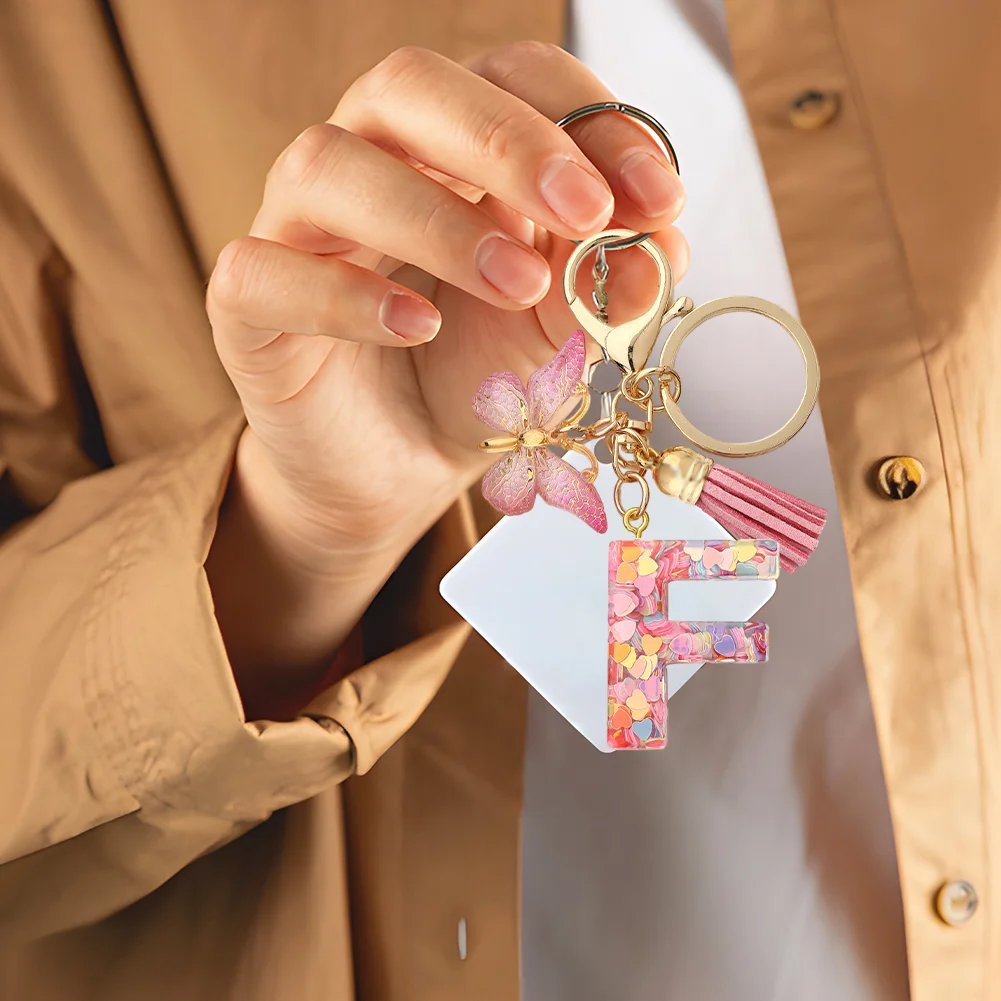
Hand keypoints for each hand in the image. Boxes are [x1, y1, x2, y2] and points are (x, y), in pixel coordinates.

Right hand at [204, 42, 687, 715]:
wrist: (401, 469)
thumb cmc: (477, 380)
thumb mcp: (562, 331)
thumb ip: (606, 285)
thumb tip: (660, 244)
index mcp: (453, 149)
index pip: (512, 77)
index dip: (587, 119)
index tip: (658, 198)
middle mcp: (369, 163)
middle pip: (409, 86)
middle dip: (508, 140)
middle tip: (584, 212)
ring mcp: (298, 227)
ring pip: (327, 164)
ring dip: (436, 217)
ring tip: (518, 283)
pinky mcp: (247, 303)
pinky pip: (264, 271)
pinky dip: (346, 295)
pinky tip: (419, 325)